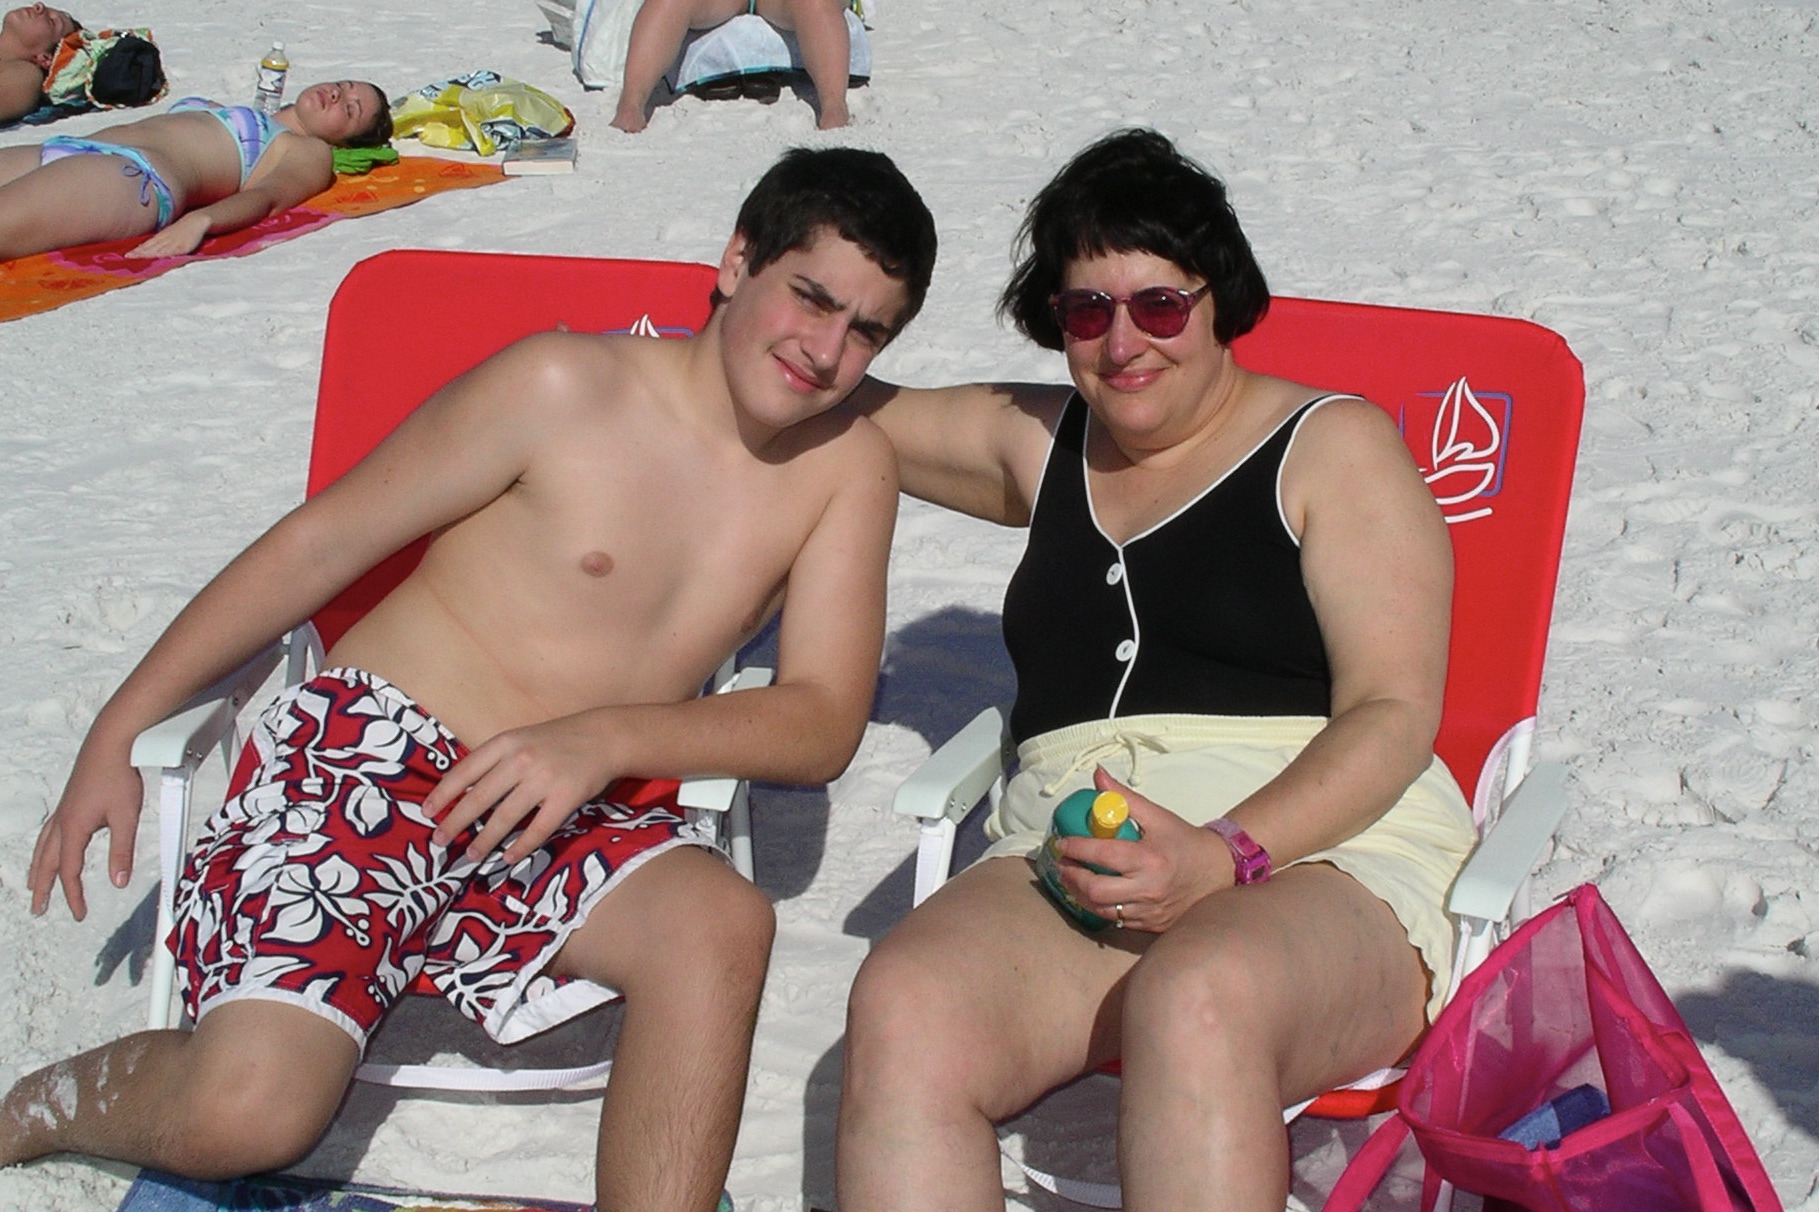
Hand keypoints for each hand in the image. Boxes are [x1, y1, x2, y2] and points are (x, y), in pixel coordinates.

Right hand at [28, 748, 144, 919]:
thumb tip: (119, 882)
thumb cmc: (118, 776)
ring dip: (38, 869)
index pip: (70, 871)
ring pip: (43, 848)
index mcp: (73, 829)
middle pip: (47, 863)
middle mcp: (62, 822)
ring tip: (35, 885)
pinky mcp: (68, 802)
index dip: (74, 895)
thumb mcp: (126, 817)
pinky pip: (48, 833)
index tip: (79, 913)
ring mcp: (63, 811)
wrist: (111, 743)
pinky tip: (50, 849)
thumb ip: (121, 851)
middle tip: (38, 908)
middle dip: (43, 888)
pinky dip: (43, 848)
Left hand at [125, 213, 208, 258]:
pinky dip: (165, 255)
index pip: (147, 245)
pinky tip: (159, 258)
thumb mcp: (168, 233)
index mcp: (161, 237)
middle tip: (128, 257)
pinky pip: (173, 252)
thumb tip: (147, 247)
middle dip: (139, 253)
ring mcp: (174, 243)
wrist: (196, 221)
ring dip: (148, 254)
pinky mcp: (183, 247)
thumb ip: (159, 241)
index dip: (137, 250)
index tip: (127, 256)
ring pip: (159, 250)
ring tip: (138, 258)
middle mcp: (165, 240)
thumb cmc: (182, 228)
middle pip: (150, 248)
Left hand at [422, 713, 619, 864]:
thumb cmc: (557, 741)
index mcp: (506, 743)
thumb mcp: (522, 739)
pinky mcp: (566, 797)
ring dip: (484, 840)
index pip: (465, 771)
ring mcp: (544, 779)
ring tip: (470, 855)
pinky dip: (521, 846)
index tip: (427, 812)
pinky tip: (508, 857)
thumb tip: (463, 792)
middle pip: (479, 797)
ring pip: (505, 817)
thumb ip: (496, 760)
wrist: (604, 737)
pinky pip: (539, 829)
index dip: (443, 794)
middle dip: (455, 822)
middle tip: (438, 841)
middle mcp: (522, 760)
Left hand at [1054, 767, 1231, 932]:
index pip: (1103, 855)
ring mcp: (1150, 911)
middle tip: (1062, 864)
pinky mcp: (1152, 925)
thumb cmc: (1184, 841)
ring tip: (1071, 879)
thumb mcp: (1156, 815)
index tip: (1062, 843)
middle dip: (1073, 877)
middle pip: (1097, 890)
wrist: (1218, 870)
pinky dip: (1100, 907)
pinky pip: (1117, 921)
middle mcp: (1149, 889)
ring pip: (1103, 910)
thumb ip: (1123, 797)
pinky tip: (1093, 894)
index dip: (1077, 849)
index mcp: (1150, 859)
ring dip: (1080, 894)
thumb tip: (1098, 775)